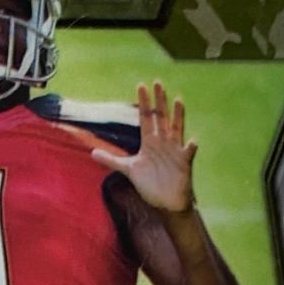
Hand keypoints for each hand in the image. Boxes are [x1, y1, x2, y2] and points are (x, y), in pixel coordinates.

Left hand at [92, 82, 196, 214]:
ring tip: (177, 101)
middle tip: (158, 82)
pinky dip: (190, 147)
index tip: (141, 86)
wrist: (166, 202)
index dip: (143, 102)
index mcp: (149, 142)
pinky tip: (192, 141)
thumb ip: (111, 160)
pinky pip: (188, 152)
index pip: (146, 118)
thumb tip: (92, 153)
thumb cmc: (150, 184)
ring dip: (177, 115)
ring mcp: (174, 150)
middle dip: (159, 101)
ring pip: (176, 129)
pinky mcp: (184, 162)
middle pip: (161, 117)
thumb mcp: (129, 170)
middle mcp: (162, 142)